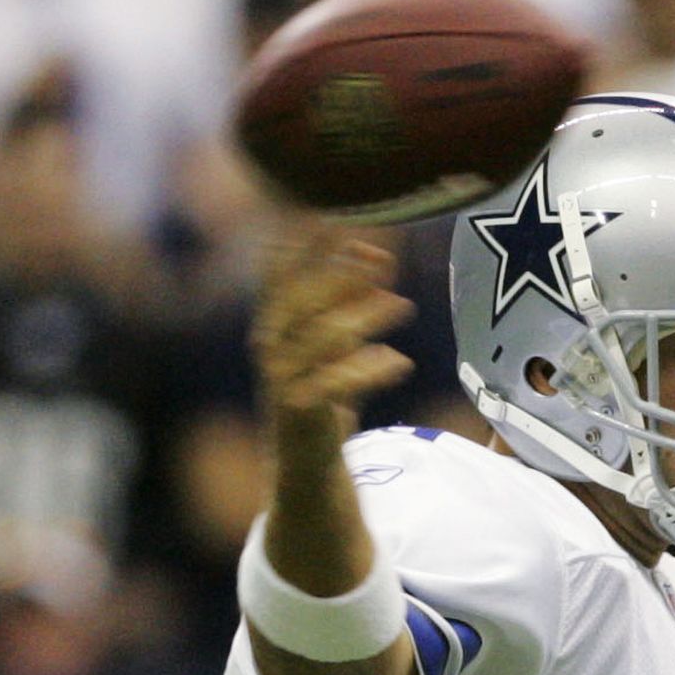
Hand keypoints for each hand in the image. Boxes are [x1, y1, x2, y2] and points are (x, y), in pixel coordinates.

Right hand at [252, 225, 415, 427]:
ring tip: (403, 305)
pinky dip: (370, 369)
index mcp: (273, 324)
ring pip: (323, 338)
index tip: (325, 214)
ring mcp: (282, 378)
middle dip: (339, 274)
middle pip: (302, 301)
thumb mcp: (335, 342)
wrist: (305, 460)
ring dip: (365, 317)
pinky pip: (338, 383)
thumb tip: (378, 259)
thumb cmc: (322, 391)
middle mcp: (271, 347)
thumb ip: (349, 302)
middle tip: (381, 255)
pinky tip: (400, 361)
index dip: (300, 245)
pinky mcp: (302, 409)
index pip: (280, 277)